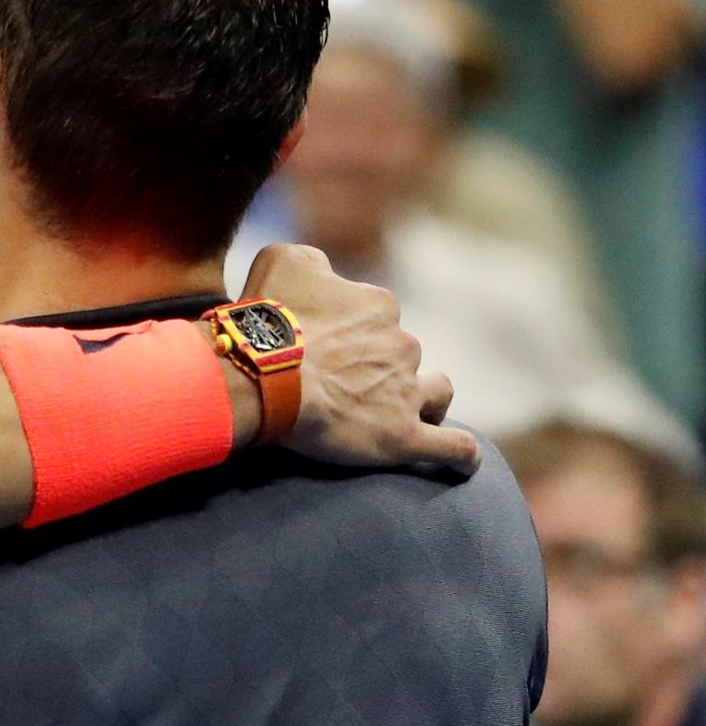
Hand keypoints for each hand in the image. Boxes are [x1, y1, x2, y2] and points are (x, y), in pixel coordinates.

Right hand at [241, 244, 480, 473]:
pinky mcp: (403, 437)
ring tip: (396, 415)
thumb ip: (311, 260)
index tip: (321, 349)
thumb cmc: (266, 320)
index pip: (377, 317)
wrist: (263, 375)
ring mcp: (406, 392)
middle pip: (403, 356)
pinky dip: (460, 456)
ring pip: (435, 394)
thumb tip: (323, 272)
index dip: (351, 334)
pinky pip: (452, 449)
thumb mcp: (282, 261)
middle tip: (338, 387)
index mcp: (378, 306)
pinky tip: (463, 465)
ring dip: (423, 401)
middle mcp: (402, 344)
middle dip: (380, 369)